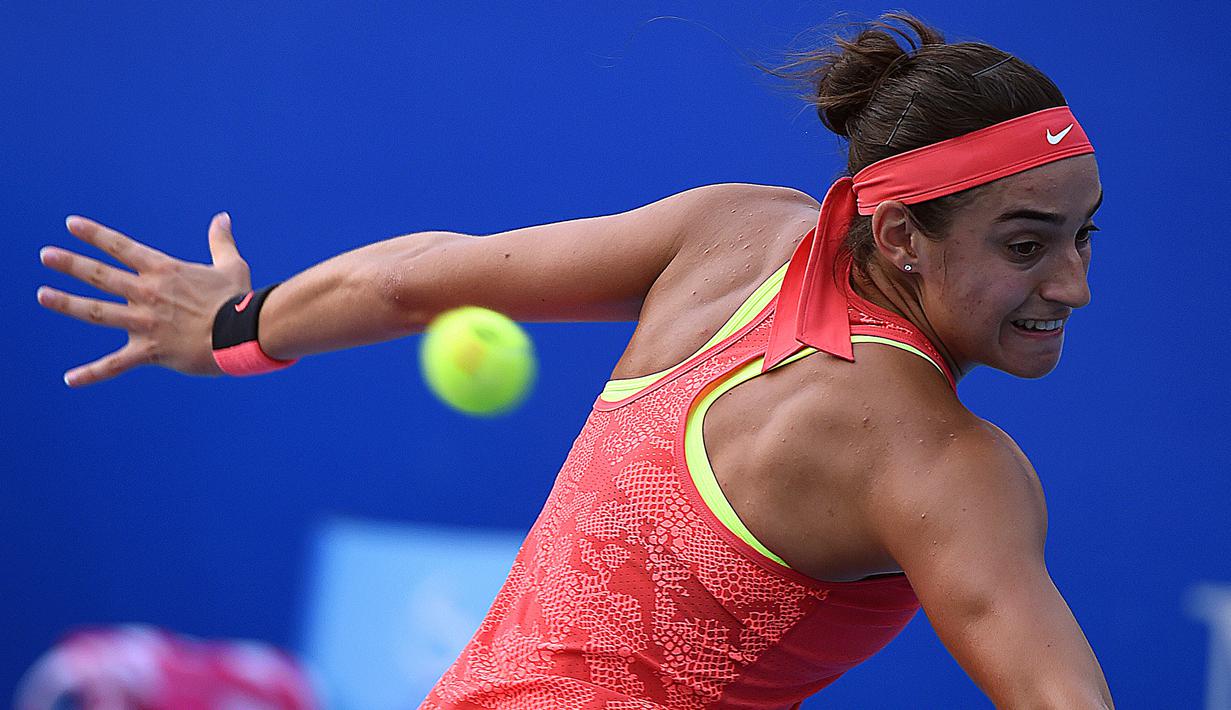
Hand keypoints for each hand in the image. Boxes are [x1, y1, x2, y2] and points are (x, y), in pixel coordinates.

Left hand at [37, 213, 252, 386]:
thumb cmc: (239, 300)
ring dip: (67, 303)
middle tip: (46, 255)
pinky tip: (69, 379)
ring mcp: (145, 322)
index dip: (95, 234)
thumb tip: (223, 217)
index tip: (70, 225)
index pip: (121, 247)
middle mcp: (147, 293)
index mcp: (164, 271)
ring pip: (98, 312)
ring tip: (43, 294)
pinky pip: (115, 364)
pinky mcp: (150, 351)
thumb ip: (220, 242)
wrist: (243, 334)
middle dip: (71, 264)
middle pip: (100, 275)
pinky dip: (92, 373)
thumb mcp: (231, 266)